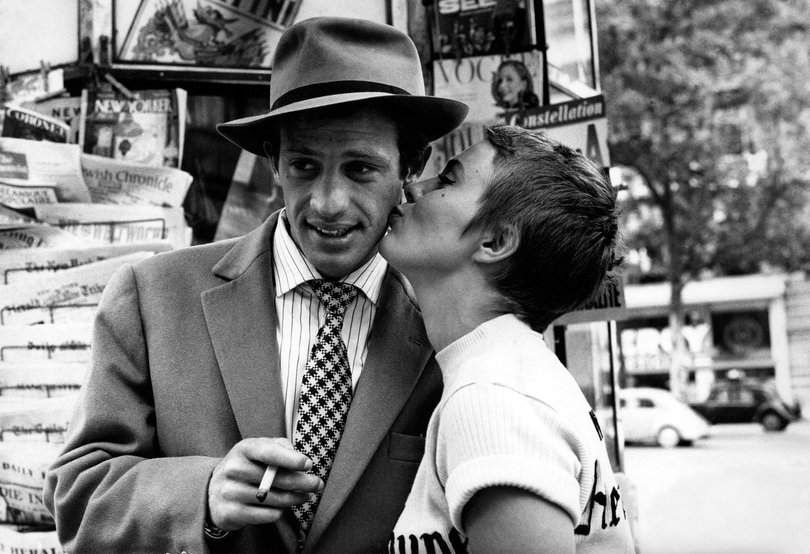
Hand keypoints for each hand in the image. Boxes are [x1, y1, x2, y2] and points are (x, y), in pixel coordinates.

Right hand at [207, 437, 322, 530]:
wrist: (214, 490)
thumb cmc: (246, 465)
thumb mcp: (258, 449)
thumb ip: (280, 447)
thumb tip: (299, 458)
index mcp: (243, 449)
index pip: (267, 452)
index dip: (290, 459)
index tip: (308, 464)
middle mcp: (233, 469)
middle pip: (276, 478)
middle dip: (303, 482)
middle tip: (318, 484)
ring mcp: (230, 492)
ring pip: (275, 499)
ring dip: (296, 498)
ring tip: (304, 496)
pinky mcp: (231, 513)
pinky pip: (268, 515)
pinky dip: (280, 511)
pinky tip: (283, 506)